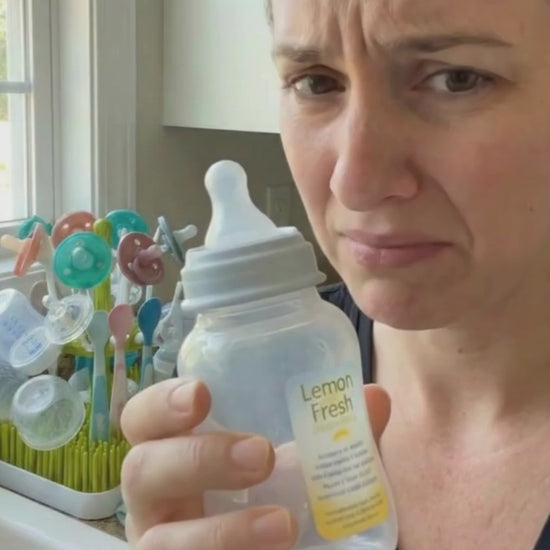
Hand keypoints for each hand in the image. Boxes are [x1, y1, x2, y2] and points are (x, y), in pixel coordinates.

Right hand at [120, 379, 390, 549]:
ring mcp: (164, 547)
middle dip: (198, 458)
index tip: (203, 393)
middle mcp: (159, 500)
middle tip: (262, 453)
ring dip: (223, 530)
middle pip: (140, 470)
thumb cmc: (274, 500)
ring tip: (283, 523)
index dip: (160, 403)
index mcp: (177, 453)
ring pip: (160, 542)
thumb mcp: (299, 468)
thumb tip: (375, 397)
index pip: (142, 419)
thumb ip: (332, 436)